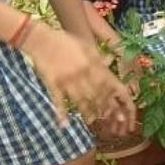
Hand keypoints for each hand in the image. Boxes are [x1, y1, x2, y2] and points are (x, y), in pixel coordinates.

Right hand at [21, 25, 135, 130]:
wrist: (41, 39)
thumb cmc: (65, 41)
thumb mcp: (87, 46)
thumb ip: (99, 58)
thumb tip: (109, 66)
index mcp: (93, 64)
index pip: (110, 84)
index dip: (118, 97)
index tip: (123, 107)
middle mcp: (83, 74)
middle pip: (97, 95)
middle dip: (106, 108)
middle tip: (111, 119)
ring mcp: (67, 81)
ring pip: (81, 101)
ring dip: (88, 113)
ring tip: (92, 121)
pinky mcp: (53, 85)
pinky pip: (58, 102)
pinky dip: (61, 114)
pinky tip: (64, 125)